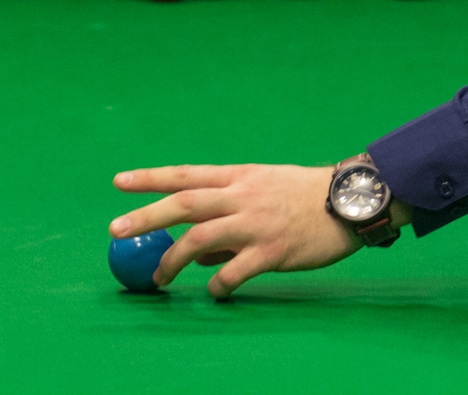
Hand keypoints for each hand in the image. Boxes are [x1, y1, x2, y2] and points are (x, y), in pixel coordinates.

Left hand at [110, 163, 363, 298]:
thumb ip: (229, 213)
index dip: (151, 178)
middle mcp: (243, 196)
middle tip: (115, 229)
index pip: (187, 174)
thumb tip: (195, 251)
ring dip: (172, 260)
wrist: (352, 202)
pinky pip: (233, 272)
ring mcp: (256, 223)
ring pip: (200, 240)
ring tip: (158, 278)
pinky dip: (217, 285)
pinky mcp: (272, 250)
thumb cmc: (306, 196)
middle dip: (146, 216)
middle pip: (184, 204)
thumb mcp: (265, 190)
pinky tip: (216, 292)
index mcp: (241, 176)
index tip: (119, 182)